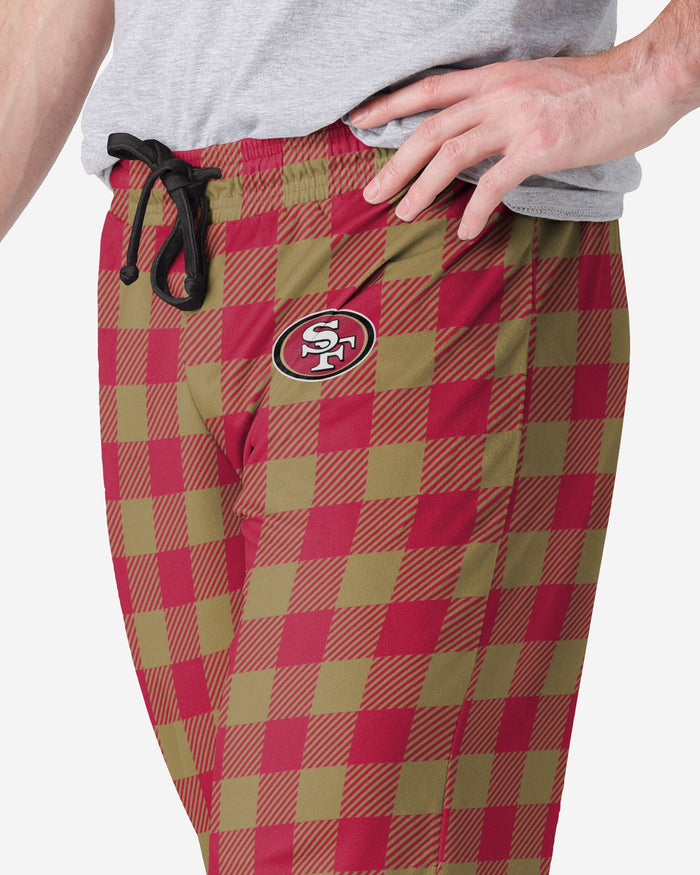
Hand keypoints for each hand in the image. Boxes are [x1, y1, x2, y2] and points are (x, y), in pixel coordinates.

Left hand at [348, 46, 680, 239]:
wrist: (642, 84)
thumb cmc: (592, 91)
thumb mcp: (535, 85)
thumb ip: (499, 107)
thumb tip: (475, 136)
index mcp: (494, 78)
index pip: (430, 88)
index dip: (391, 104)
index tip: (359, 122)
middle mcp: (498, 94)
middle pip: (430, 128)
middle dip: (394, 163)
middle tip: (372, 194)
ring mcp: (517, 119)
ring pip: (450, 153)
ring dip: (421, 188)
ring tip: (404, 215)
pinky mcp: (539, 147)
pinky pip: (494, 184)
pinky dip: (474, 210)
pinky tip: (465, 230)